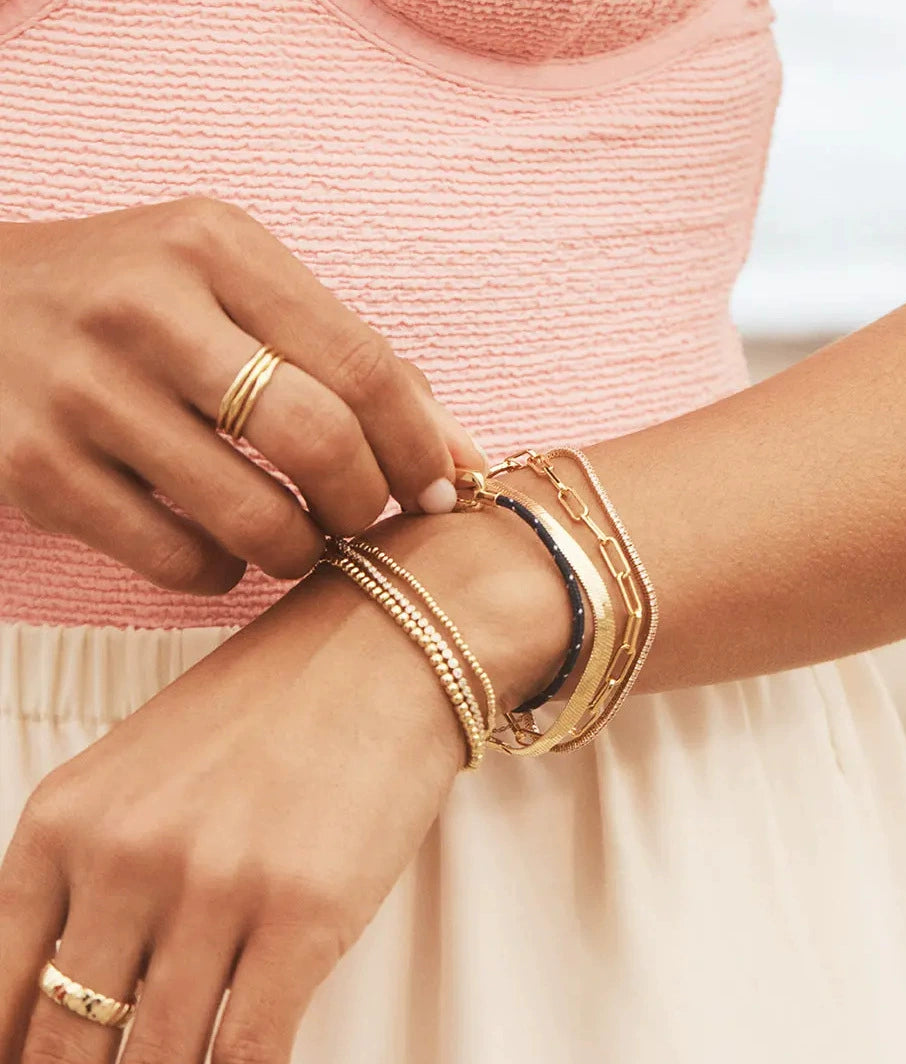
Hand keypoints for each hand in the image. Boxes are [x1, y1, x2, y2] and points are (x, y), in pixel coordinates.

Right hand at [0, 197, 483, 593]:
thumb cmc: (135, 302)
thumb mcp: (235, 290)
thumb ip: (348, 361)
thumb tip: (463, 459)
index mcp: (216, 248)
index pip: (362, 363)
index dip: (419, 445)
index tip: (437, 491)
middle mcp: (147, 310)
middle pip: (317, 440)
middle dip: (365, 503)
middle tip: (362, 517)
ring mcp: (83, 392)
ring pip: (253, 517)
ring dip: (301, 550)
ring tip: (299, 541)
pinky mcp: (36, 470)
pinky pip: (178, 560)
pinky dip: (223, 573)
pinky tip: (220, 548)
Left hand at [0, 503, 568, 1063]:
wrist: (386, 645)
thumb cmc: (276, 701)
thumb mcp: (147, 769)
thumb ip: (94, 872)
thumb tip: (81, 990)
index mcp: (66, 820)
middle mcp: (126, 857)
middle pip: (66, 1048)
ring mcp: (215, 886)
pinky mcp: (304, 912)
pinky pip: (249, 1057)